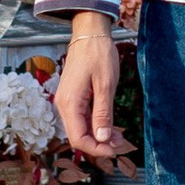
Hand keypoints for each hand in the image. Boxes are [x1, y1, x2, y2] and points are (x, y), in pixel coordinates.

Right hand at [53, 11, 127, 161]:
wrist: (89, 33)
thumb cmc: (99, 55)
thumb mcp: (105, 85)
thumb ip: (102, 114)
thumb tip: (102, 139)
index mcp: (69, 103)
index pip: (78, 138)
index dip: (96, 149)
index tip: (115, 151)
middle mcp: (64, 105)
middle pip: (78, 136)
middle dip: (99, 144)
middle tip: (121, 145)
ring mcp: (67, 101)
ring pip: (80, 128)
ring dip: (98, 136)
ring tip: (120, 138)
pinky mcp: (73, 98)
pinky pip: (82, 118)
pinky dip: (96, 125)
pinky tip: (110, 127)